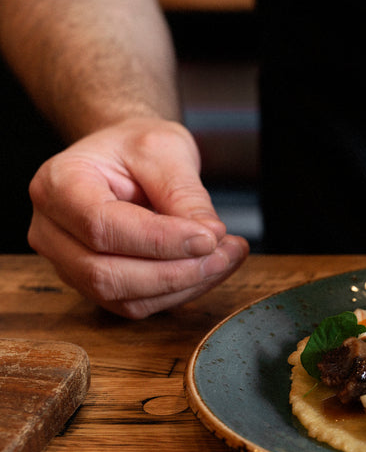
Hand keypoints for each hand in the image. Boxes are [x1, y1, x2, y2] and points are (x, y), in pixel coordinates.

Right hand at [27, 118, 248, 317]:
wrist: (123, 156)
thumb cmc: (135, 147)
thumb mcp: (165, 150)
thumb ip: (185, 194)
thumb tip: (210, 237)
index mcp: (59, 185)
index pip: (101, 227)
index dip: (159, 240)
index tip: (209, 237)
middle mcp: (52, 230)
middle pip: (106, 274)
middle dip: (176, 271)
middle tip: (226, 252)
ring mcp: (68, 263)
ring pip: (124, 297)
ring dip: (185, 286)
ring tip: (227, 256)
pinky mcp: (94, 284)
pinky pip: (136, 304)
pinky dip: (180, 292)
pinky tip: (210, 268)